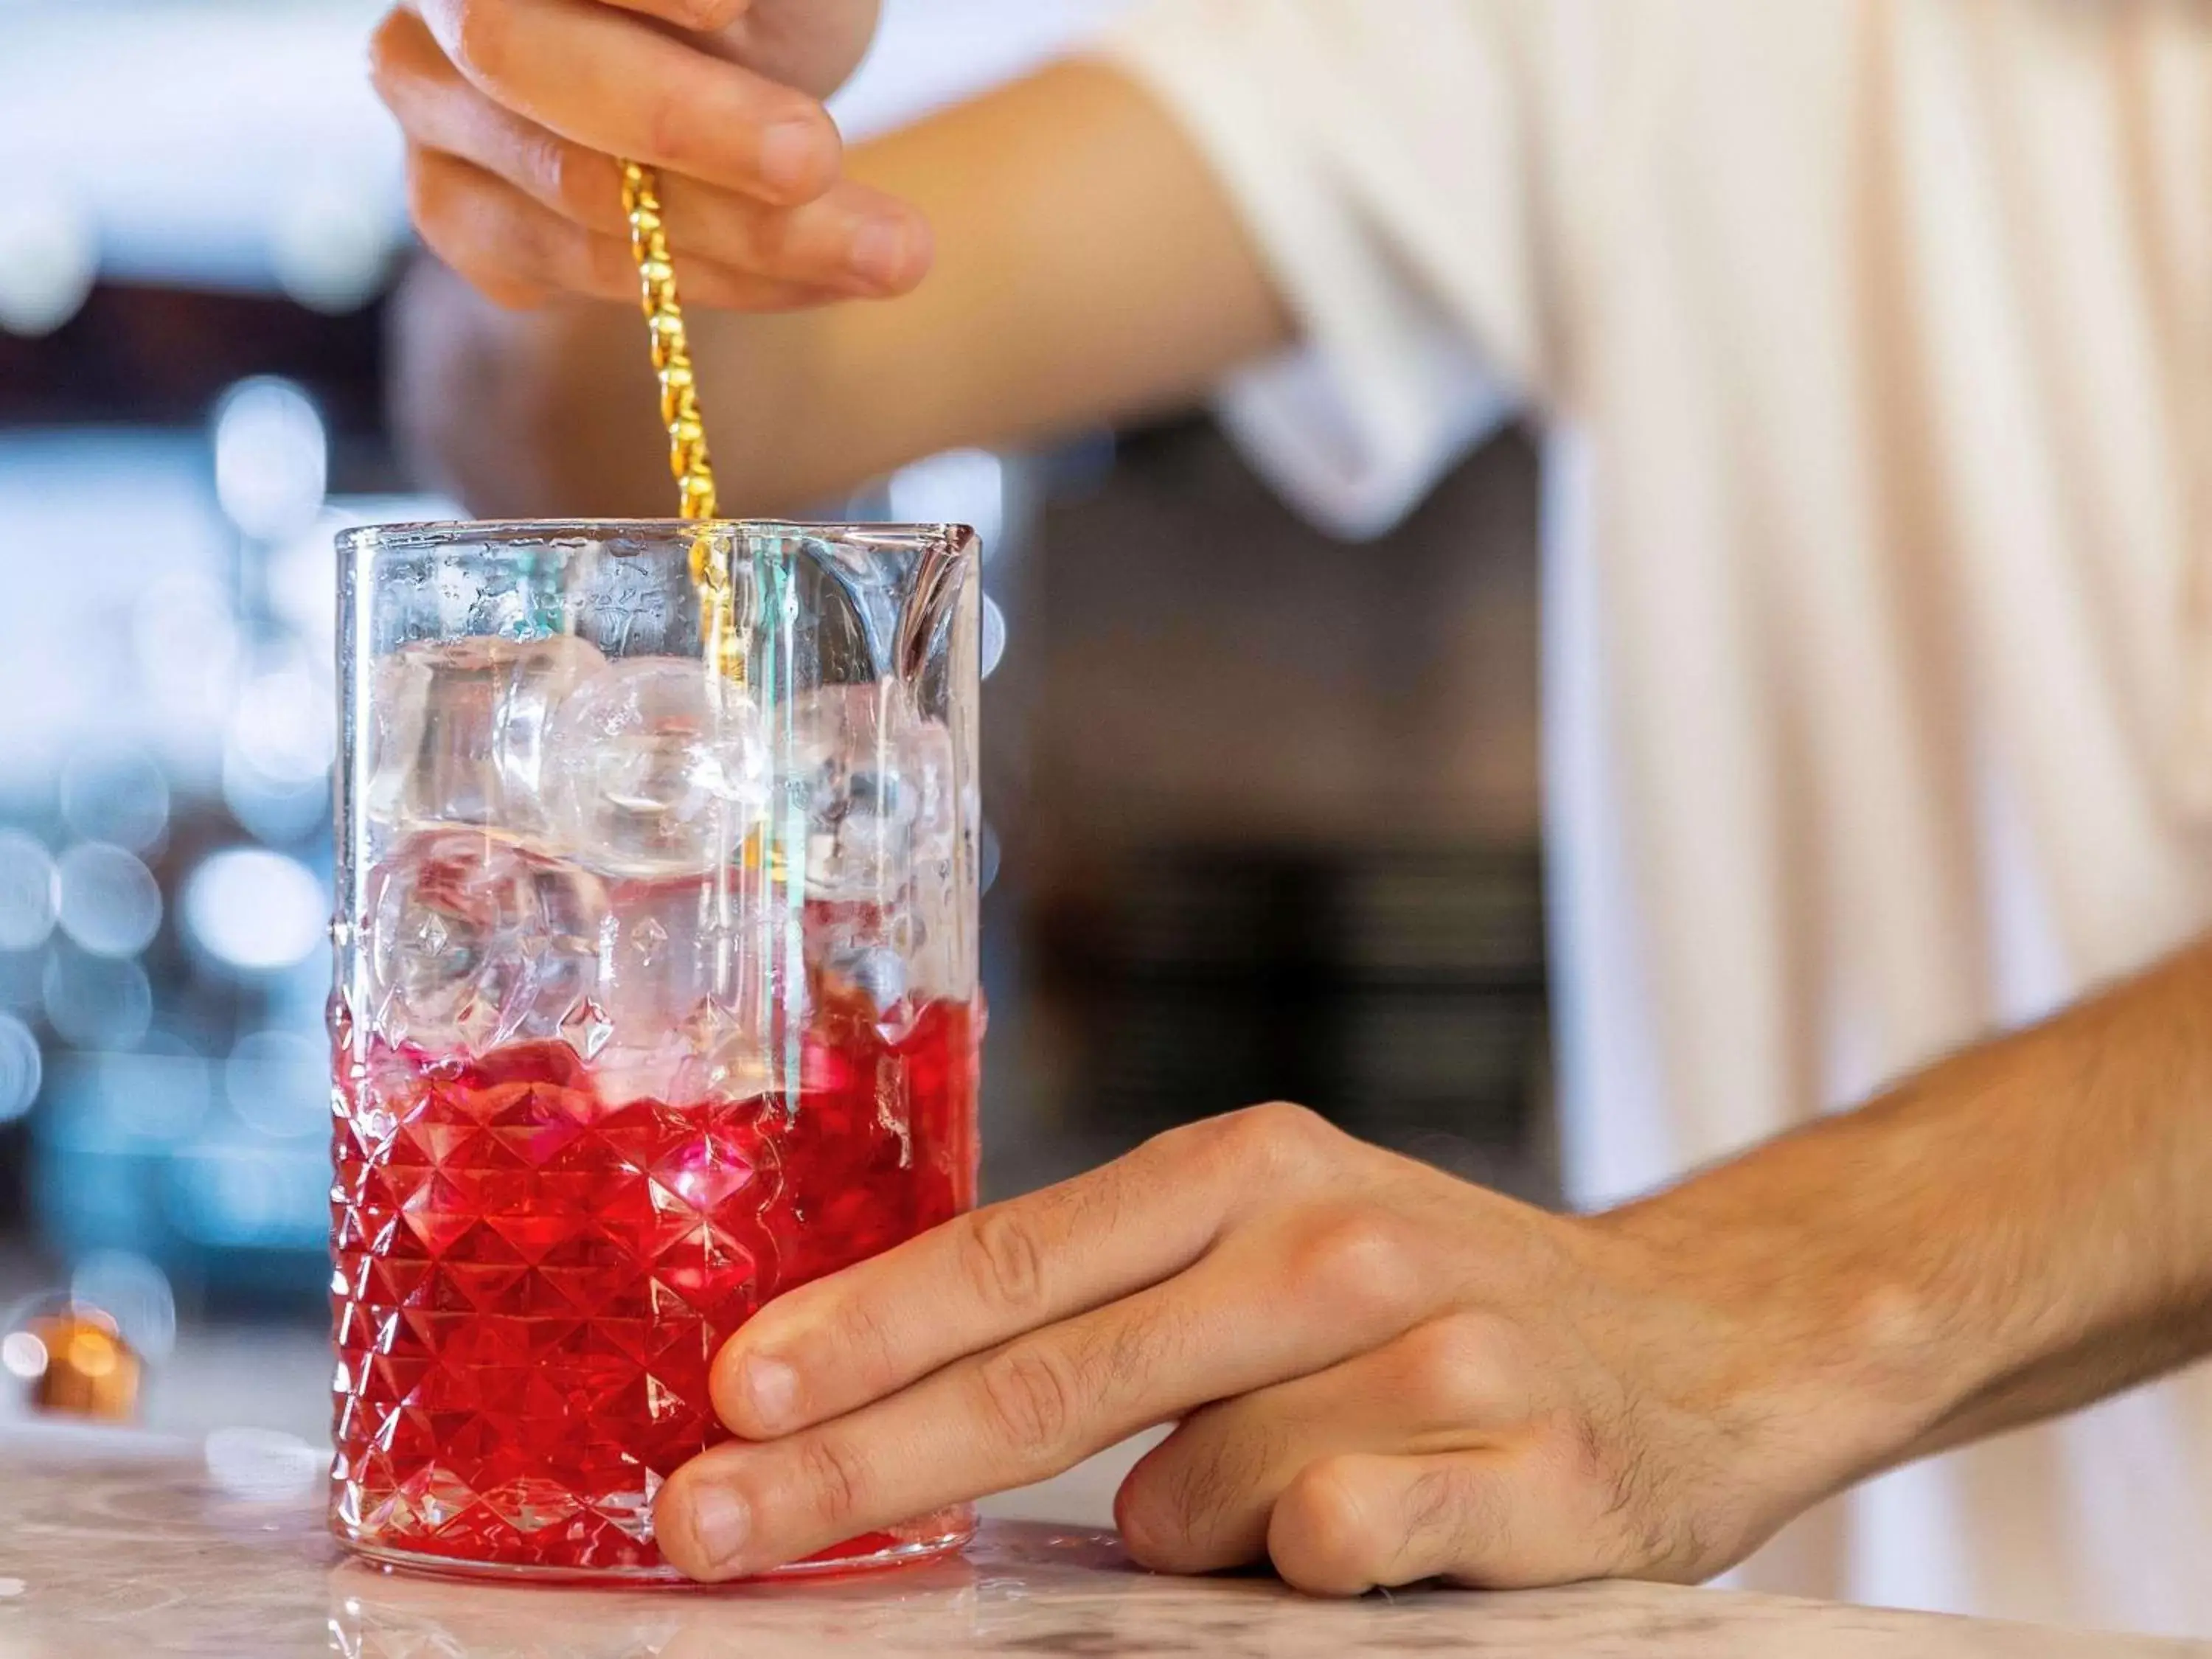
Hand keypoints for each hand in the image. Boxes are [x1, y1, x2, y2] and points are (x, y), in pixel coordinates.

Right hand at [371, 0, 929, 309]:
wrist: (737, 52)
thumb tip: (716, 5)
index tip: (732, 10)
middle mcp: (429, 19)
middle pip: (526, 67)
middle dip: (689, 124)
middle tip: (816, 157)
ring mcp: (437, 129)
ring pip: (579, 202)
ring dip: (752, 236)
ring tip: (896, 252)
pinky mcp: (474, 228)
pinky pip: (595, 277)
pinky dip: (732, 283)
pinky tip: (834, 277)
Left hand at [653, 1105, 1890, 1592]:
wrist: (1697, 1341)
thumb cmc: (1428, 1303)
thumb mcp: (1269, 1245)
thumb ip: (1113, 1303)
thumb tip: (885, 1398)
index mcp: (1248, 1167)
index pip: (1016, 1255)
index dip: (863, 1330)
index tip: (728, 1395)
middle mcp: (1329, 1237)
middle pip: (1052, 1376)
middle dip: (865, 1460)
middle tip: (717, 1520)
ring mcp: (1434, 1346)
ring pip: (1195, 1498)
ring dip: (1195, 1534)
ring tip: (1298, 1493)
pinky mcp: (1528, 1464)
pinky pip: (1332, 1542)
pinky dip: (1307, 1558)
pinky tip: (1359, 1524)